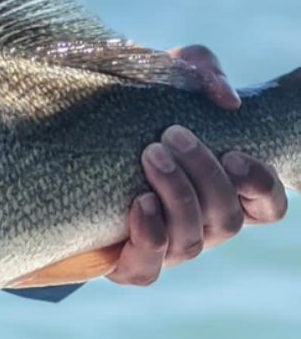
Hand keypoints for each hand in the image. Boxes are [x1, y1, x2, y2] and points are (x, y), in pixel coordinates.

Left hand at [108, 44, 286, 286]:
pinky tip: (138, 202)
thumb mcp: (170, 75)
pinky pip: (147, 269)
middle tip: (172, 135)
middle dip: (204, 175)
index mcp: (224, 189)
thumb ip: (203, 69)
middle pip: (227, 220)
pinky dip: (148, 238)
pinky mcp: (129, 261)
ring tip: (150, 155)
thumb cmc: (138, 105)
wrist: (70, 140)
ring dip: (176, 196)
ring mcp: (168, 246)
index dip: (261, 186)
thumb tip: (227, 99)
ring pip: (191, 242)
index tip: (233, 152)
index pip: (268, 206)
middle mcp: (202, 223)